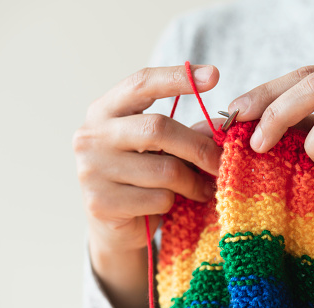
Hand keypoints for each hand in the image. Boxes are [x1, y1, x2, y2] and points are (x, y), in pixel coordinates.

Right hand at [73, 64, 220, 307]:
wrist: (111, 227)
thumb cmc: (139, 180)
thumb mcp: (158, 149)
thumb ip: (185, 133)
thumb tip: (222, 126)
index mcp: (104, 111)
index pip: (142, 83)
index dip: (178, 77)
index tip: (214, 75)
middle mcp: (90, 136)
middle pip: (158, 128)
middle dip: (198, 147)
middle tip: (220, 162)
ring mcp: (92, 170)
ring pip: (164, 170)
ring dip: (193, 182)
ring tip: (204, 188)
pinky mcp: (101, 203)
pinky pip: (158, 199)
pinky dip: (175, 203)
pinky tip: (174, 205)